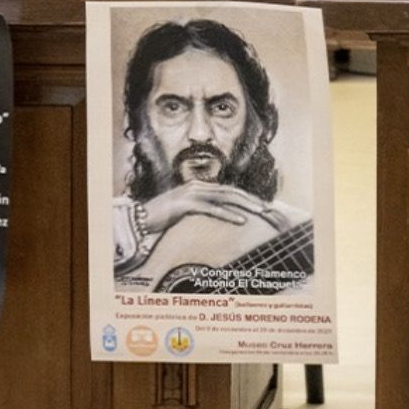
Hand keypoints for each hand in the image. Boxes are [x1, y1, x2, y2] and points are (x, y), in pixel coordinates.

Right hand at [139, 181, 287, 236]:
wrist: (139, 219)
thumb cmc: (162, 218)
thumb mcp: (185, 211)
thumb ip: (200, 208)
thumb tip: (216, 212)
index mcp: (200, 188)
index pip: (229, 192)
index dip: (247, 199)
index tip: (263, 208)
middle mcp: (198, 187)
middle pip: (232, 192)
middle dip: (252, 201)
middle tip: (269, 210)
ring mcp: (192, 194)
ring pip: (225, 198)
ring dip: (246, 206)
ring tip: (261, 213)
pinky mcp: (185, 204)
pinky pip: (211, 209)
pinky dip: (228, 214)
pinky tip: (241, 221)